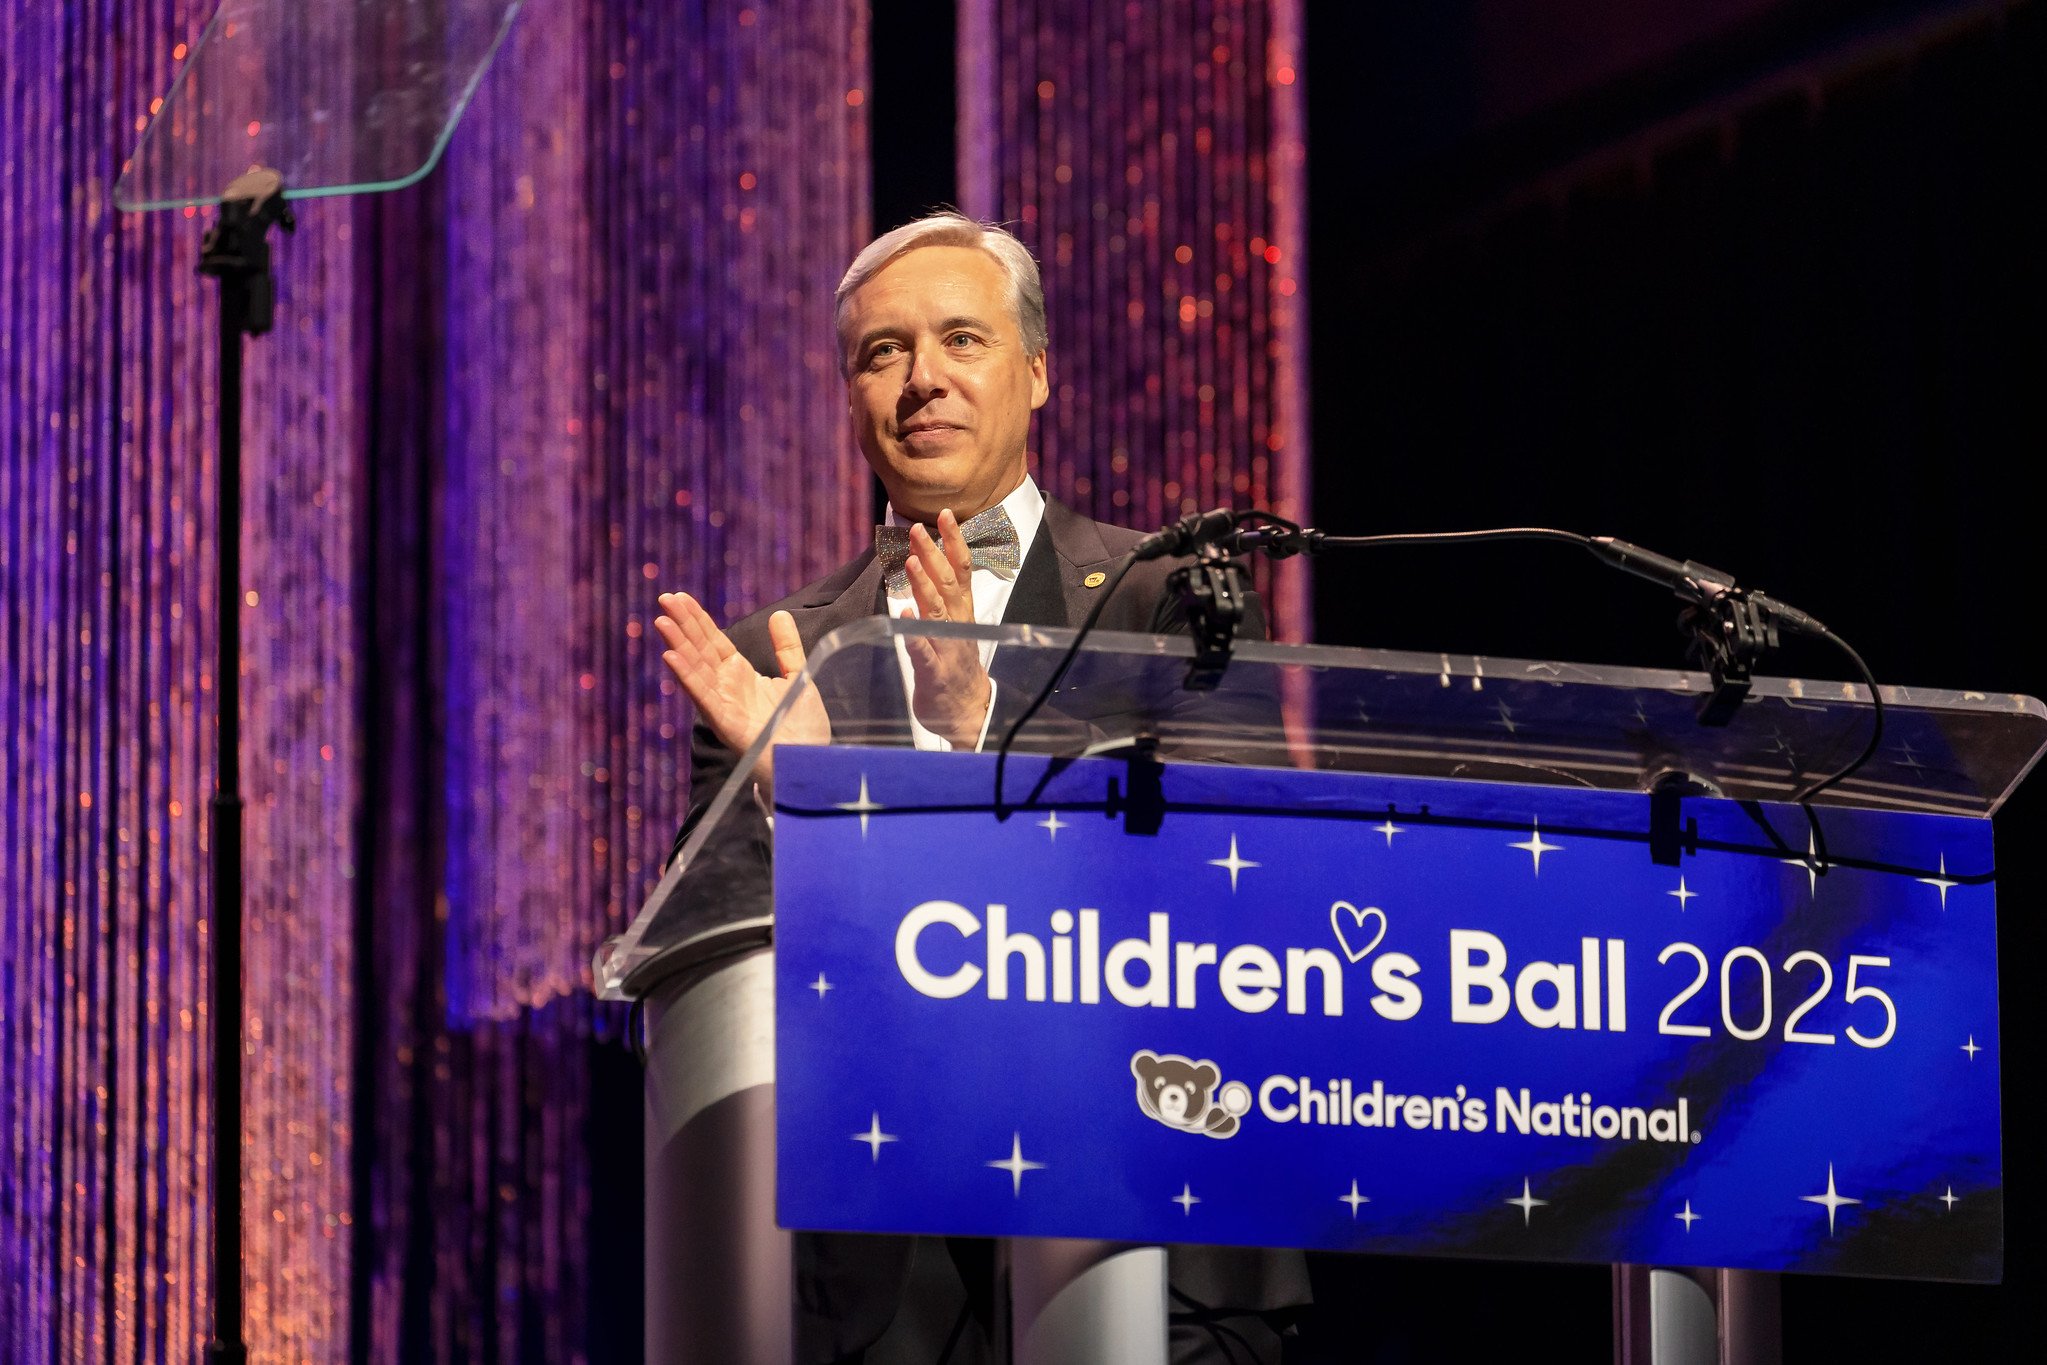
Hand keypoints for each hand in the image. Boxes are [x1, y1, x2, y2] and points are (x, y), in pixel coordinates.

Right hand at [655, 593, 828, 788]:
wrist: (809, 763)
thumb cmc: (803, 728)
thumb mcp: (798, 677)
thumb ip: (787, 647)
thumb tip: (778, 614)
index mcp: (741, 675)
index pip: (714, 640)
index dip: (697, 619)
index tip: (680, 597)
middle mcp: (727, 687)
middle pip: (700, 649)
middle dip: (683, 624)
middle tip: (664, 598)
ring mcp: (723, 705)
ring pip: (696, 670)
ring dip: (678, 645)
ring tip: (662, 622)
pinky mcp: (725, 723)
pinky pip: (703, 696)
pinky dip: (687, 677)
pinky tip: (671, 658)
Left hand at [902, 508, 993, 747]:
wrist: (968, 712)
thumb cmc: (956, 665)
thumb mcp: (953, 624)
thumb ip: (941, 596)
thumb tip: (924, 560)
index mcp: (961, 611)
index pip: (961, 569)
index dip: (954, 541)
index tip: (945, 514)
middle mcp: (957, 624)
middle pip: (948, 583)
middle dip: (933, 554)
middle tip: (918, 528)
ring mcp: (946, 647)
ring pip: (937, 611)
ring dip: (924, 586)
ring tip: (910, 562)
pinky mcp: (933, 672)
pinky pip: (924, 651)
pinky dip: (914, 633)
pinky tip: (903, 616)